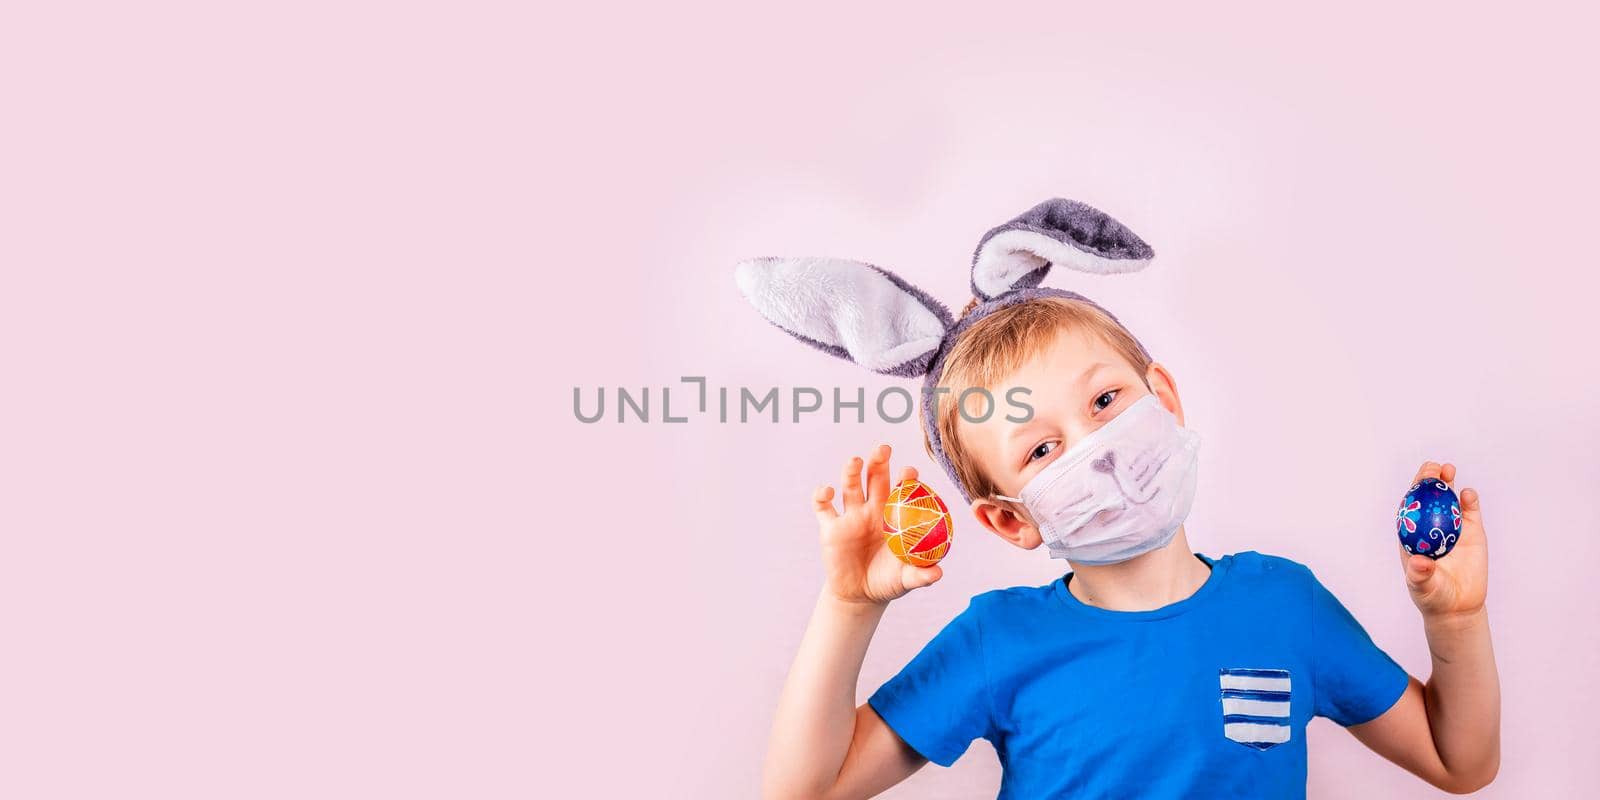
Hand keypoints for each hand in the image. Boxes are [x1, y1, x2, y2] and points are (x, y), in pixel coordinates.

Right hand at [813, 444, 943, 604]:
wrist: (859, 596)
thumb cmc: (888, 582)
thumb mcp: (906, 580)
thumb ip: (921, 575)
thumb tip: (938, 573)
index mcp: (895, 516)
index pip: (902, 489)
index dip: (906, 478)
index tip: (910, 472)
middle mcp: (872, 509)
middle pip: (875, 477)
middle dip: (879, 461)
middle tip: (883, 449)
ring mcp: (851, 516)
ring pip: (850, 485)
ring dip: (851, 470)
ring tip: (855, 461)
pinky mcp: (830, 527)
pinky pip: (822, 507)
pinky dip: (821, 495)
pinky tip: (827, 491)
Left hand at [1398, 461, 1488, 621]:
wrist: (1457, 606)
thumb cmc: (1433, 595)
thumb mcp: (1423, 586)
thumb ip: (1420, 575)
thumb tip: (1419, 562)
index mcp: (1412, 534)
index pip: (1410, 507)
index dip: (1412, 491)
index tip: (1416, 481)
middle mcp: (1431, 525)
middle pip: (1428, 497)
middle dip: (1428, 480)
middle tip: (1433, 467)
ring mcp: (1452, 526)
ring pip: (1449, 500)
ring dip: (1447, 483)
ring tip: (1448, 470)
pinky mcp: (1472, 531)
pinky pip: (1470, 511)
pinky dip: (1469, 501)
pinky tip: (1468, 494)